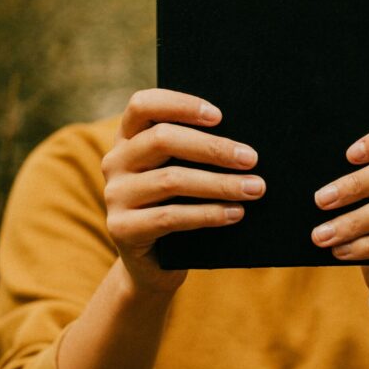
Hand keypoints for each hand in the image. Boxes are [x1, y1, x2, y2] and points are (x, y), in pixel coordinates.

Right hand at [101, 88, 264, 293]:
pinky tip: (236, 213)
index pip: (143, 105)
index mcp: (128, 138)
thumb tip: (243, 145)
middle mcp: (115, 161)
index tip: (219, 115)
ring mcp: (114, 195)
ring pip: (171, 180)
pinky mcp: (121, 229)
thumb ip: (196, 154)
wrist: (153, 264)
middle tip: (250, 158)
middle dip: (212, 148)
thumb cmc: (179, 207)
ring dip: (219, 183)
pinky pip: (170, 217)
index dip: (180, 104)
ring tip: (254, 188)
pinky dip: (208, 214)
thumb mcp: (183, 173)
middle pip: (161, 139)